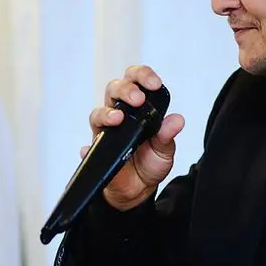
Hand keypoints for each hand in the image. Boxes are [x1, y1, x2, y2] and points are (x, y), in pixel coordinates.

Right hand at [83, 65, 185, 210]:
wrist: (139, 189)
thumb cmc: (150, 162)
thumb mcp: (165, 149)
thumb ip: (168, 134)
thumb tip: (177, 120)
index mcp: (137, 107)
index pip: (135, 80)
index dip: (143, 76)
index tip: (154, 84)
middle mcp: (119, 113)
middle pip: (113, 89)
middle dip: (125, 89)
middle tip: (138, 99)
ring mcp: (105, 131)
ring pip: (98, 113)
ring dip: (107, 113)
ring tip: (118, 118)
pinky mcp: (96, 151)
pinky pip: (88, 148)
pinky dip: (87, 148)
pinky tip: (89, 149)